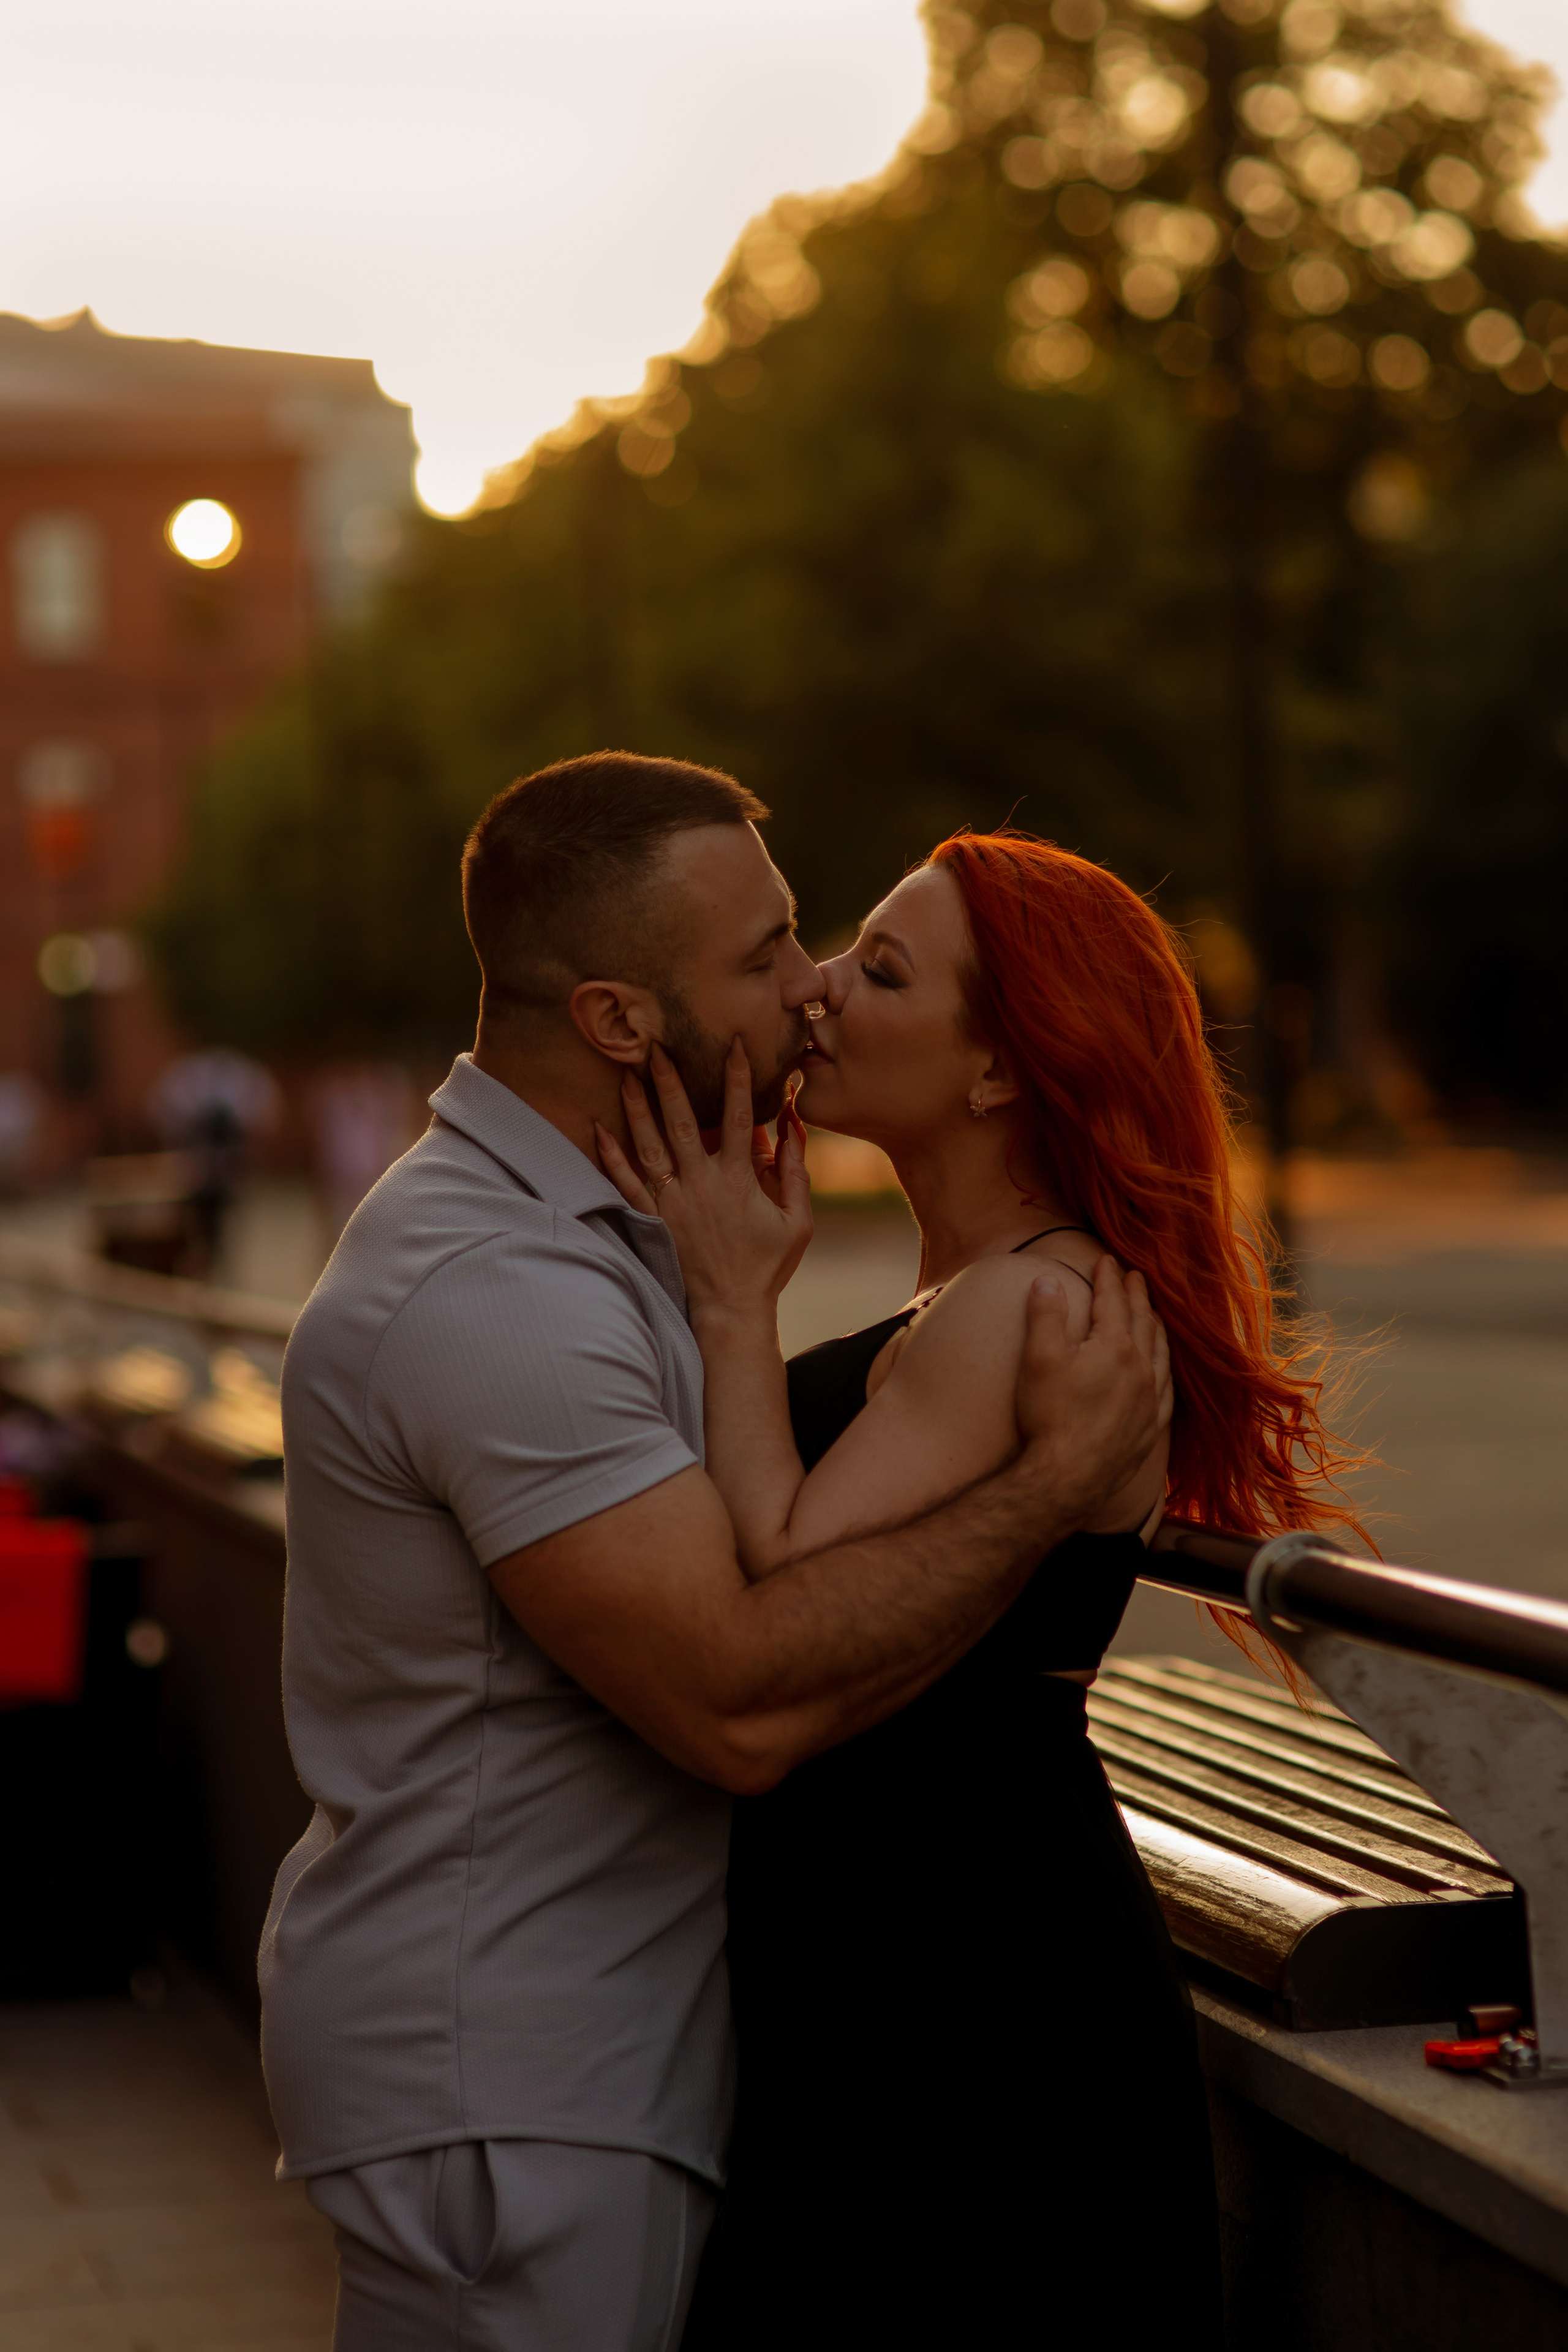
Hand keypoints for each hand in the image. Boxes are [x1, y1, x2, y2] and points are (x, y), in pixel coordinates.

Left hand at [595, 1039, 813, 1315]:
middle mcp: (702, 1184)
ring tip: (626, 1074)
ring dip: (637, 1108)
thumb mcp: (798, 1221)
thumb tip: (793, 1128)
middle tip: (656, 1047)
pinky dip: (610, 1156)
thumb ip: (795, 1173)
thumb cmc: (767, 1267)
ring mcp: (673, 1202)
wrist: (730, 1310)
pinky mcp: (653, 1220)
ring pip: (649, 1145)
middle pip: (683, 1121)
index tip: (732, 1044)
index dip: (737, 1079)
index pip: (738, 1117)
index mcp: (739, 1179)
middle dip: (670, 1081)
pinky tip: (597, 1129)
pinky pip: (626, 1183)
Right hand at [1012, 1258, 1170, 1530]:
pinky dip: (1165, 1368)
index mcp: (1114, 1346)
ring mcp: (1149, 1399)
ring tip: (1152, 1314)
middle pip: (1141, 1321)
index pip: (1112, 1301)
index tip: (1106, 1260)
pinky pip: (1166, 1388)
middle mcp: (1140, 1368)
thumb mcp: (1038, 1358)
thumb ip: (1045, 1314)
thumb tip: (1048, 1279)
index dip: (1108, 1278)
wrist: (1068, 1478)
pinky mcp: (1150, 1427)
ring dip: (1155, 1327)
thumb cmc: (1049, 1417)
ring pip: (1160, 1352)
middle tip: (1135, 1276)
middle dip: (1136, 1295)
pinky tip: (1163, 1368)